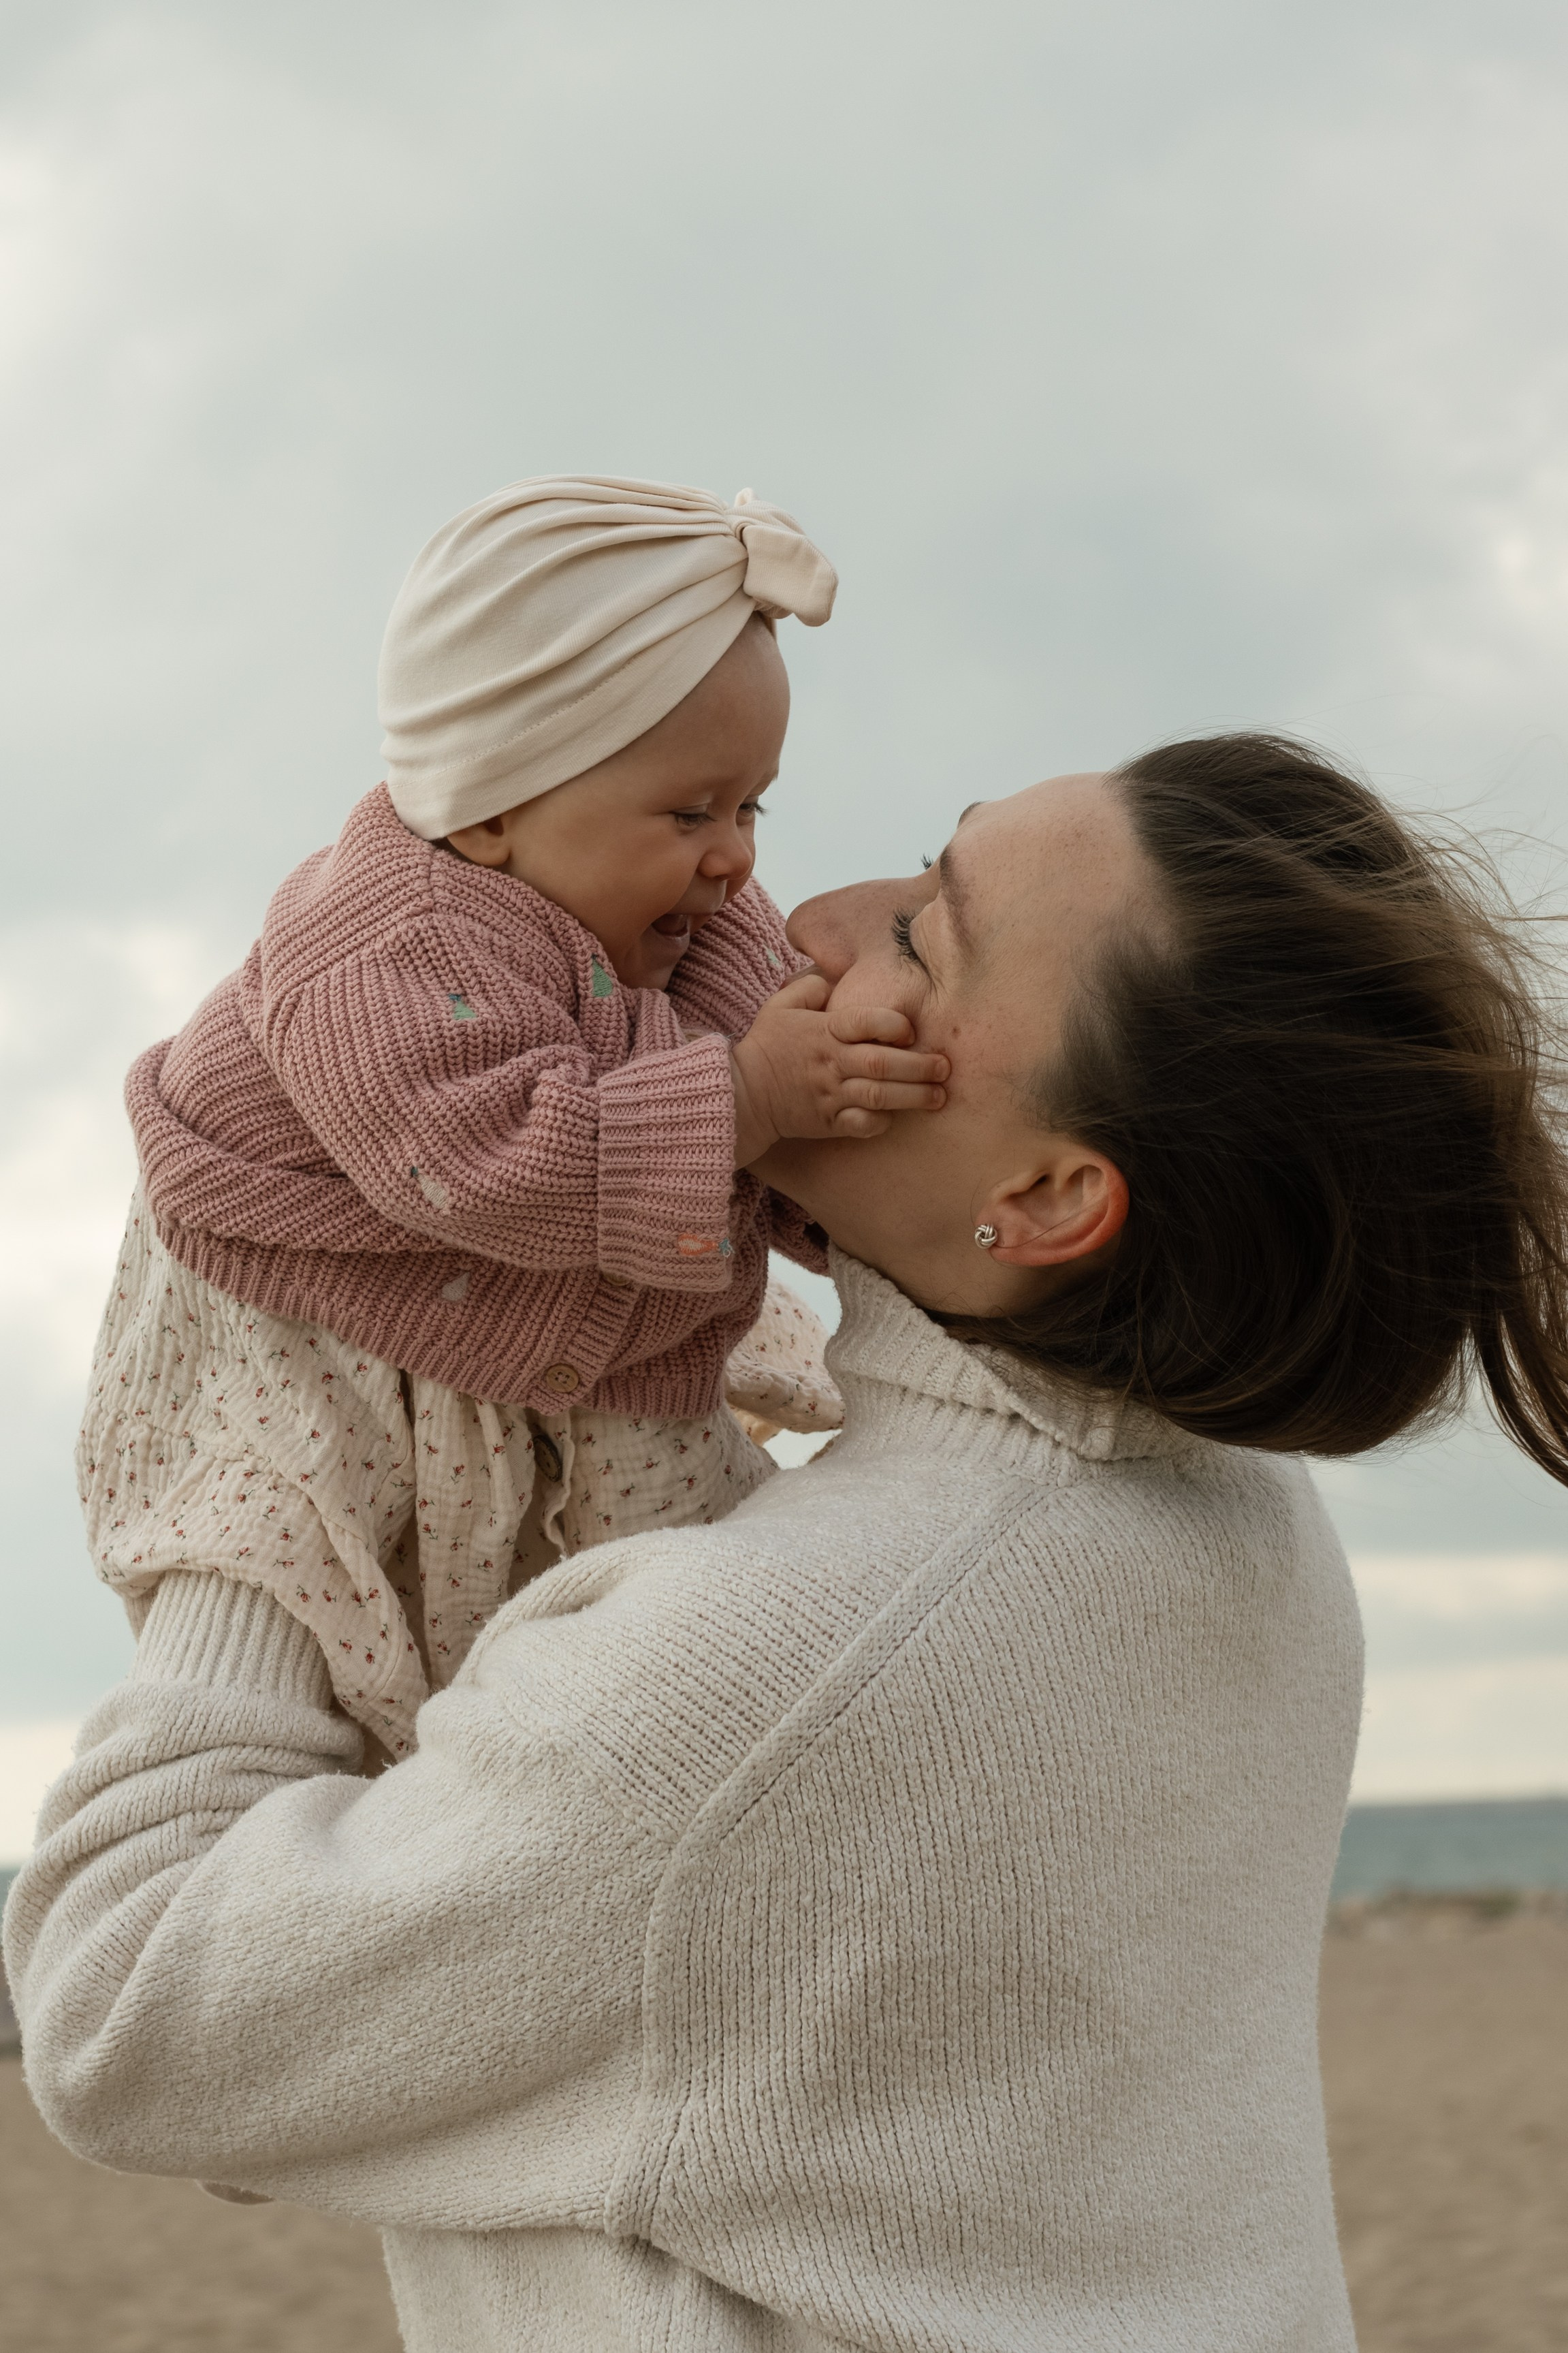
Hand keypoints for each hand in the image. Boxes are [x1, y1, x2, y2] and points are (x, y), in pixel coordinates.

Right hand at [729, 974, 949, 1167]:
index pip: (866, 1021)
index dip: (894, 1025)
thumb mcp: (780, 1005)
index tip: (911, 1032)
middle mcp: (831, 1061)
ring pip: (879, 1095)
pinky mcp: (828, 1122)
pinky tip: (896, 1118)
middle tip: (944, 1067)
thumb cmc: (766, 1046)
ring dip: (913, 1097)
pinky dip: (881, 1123)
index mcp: (823, 1030)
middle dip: (920, 1065)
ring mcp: (830, 1093)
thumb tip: (836, 980)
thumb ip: (811, 987)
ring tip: (938, 1096)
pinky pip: (861, 1125)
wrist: (741, 1094)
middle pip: (882, 1062)